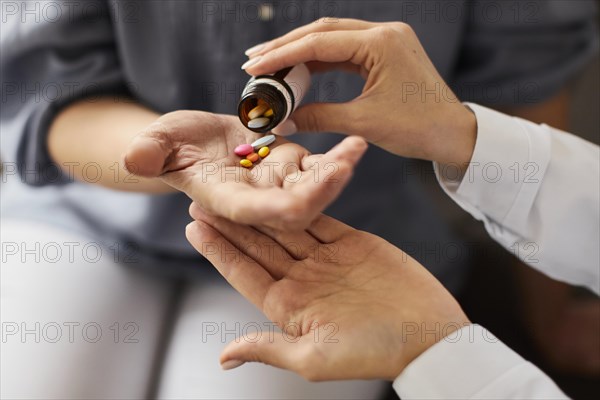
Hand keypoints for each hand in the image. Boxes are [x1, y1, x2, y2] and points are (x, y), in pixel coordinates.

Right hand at [123, 111, 366, 229]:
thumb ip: (150, 151)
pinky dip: (338, 156)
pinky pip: (321, 165)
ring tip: (357, 146)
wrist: (195, 141)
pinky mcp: (293, 164)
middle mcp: (259, 199)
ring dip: (337, 171)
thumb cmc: (171, 144)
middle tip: (343, 166)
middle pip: (296, 207)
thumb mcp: (157, 142)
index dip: (274, 210)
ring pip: (315, 188)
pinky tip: (356, 141)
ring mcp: (279, 183)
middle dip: (320, 191)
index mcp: (228, 202)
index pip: (254, 213)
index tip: (298, 201)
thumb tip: (134, 158)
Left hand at [186, 204, 469, 380]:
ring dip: (260, 207)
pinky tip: (279, 184)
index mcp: (289, 306)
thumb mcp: (314, 358)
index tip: (195, 228)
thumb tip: (225, 357)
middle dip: (231, 222)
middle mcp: (302, 280)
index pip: (245, 273)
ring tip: (235, 184)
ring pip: (285, 226)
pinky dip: (301, 200)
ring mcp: (325, 259)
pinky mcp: (350, 242)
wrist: (427, 334)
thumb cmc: (373, 353)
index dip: (220, 250)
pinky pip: (320, 216)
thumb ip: (269, 349)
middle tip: (202, 198)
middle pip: (259, 245)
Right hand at [243, 18, 476, 165]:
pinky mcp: (386, 51)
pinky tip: (300, 70)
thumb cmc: (418, 128)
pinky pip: (345, 50)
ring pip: (332, 38)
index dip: (282, 55)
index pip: (319, 43)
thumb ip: (319, 117)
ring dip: (301, 50)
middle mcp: (384, 33)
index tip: (254, 67)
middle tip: (254, 60)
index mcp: (381, 44)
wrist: (454, 134)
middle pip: (322, 31)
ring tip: (270, 64)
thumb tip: (282, 122)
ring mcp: (386, 40)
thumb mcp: (364, 123)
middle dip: (286, 46)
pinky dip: (320, 60)